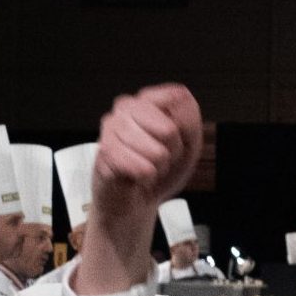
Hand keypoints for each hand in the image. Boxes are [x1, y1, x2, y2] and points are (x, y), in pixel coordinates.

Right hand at [93, 85, 202, 222]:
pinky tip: (136, 175)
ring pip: (157, 153)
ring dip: (159, 168)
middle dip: (173, 152)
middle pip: (169, 130)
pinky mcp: (104, 152)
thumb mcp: (190, 142)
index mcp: (149, 99)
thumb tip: (172, 112)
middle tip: (160, 157)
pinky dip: (147, 178)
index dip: (186, 128)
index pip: (177, 98)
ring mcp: (111, 127)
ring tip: (146, 166)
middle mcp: (126, 106)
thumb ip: (189, 120)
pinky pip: (143, 168)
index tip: (176, 140)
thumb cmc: (162, 166)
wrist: (138, 197)